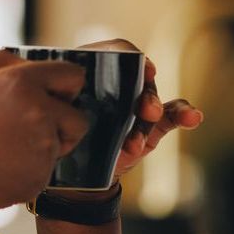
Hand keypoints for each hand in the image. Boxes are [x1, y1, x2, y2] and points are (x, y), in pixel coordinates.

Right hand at [0, 51, 89, 213]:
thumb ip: (1, 62)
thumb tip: (27, 62)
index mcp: (21, 83)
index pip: (73, 76)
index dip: (63, 86)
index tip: (53, 95)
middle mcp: (39, 113)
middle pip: (78, 117)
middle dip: (62, 121)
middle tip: (28, 127)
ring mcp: (43, 149)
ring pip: (62, 145)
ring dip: (46, 146)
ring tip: (7, 148)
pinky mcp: (41, 178)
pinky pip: (46, 170)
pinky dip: (30, 169)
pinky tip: (1, 167)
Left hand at [41, 40, 203, 198]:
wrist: (80, 181)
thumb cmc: (63, 140)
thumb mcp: (56, 119)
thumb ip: (56, 104)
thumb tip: (39, 85)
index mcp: (95, 74)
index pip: (117, 52)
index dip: (132, 57)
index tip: (146, 70)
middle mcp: (120, 86)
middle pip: (139, 79)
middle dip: (146, 96)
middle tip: (147, 113)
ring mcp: (138, 106)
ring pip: (154, 103)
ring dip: (152, 120)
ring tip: (138, 145)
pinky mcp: (154, 126)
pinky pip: (173, 114)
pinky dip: (185, 114)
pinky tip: (194, 117)